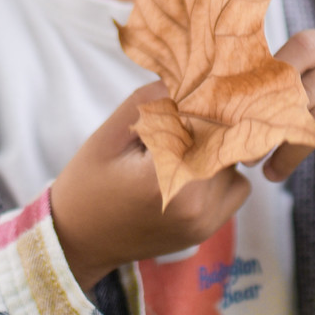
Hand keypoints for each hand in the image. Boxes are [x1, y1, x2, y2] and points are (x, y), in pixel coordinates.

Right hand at [49, 83, 251, 292]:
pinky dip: (222, 172)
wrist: (77, 240)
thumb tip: (198, 73)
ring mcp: (205, 221)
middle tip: (187, 110)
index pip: (212, 118)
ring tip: (183, 143)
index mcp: (166, 176)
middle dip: (212, 118)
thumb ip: (157, 98)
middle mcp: (195, 203)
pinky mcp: (207, 230)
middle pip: (229, 140)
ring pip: (237, 161)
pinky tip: (190, 167)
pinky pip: (237, 187)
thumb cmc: (89, 180)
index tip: (194, 85)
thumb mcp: (114, 130)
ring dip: (218, 145)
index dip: (206, 95)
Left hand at [263, 29, 314, 260]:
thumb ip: (281, 89)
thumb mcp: (312, 90)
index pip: (300, 47)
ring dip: (292, 150)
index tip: (241, 110)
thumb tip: (225, 108)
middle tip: (248, 155)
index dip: (270, 75)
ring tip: (274, 170)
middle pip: (307, 90)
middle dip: (272, 126)